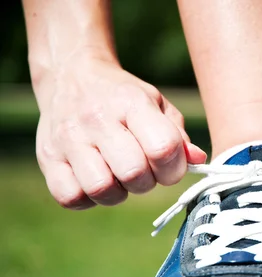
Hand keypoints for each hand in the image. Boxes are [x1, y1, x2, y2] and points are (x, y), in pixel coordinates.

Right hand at [34, 58, 205, 209]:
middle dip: (148, 182)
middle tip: (144, 171)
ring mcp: (68, 139)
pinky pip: (71, 198)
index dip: (174, 168)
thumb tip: (198, 161)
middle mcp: (96, 119)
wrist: (72, 76)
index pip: (163, 148)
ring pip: (101, 189)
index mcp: (131, 103)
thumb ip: (179, 135)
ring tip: (118, 176)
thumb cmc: (124, 98)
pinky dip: (88, 199)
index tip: (170, 166)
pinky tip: (95, 180)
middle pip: (133, 174)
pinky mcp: (47, 158)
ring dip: (118, 193)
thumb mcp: (158, 105)